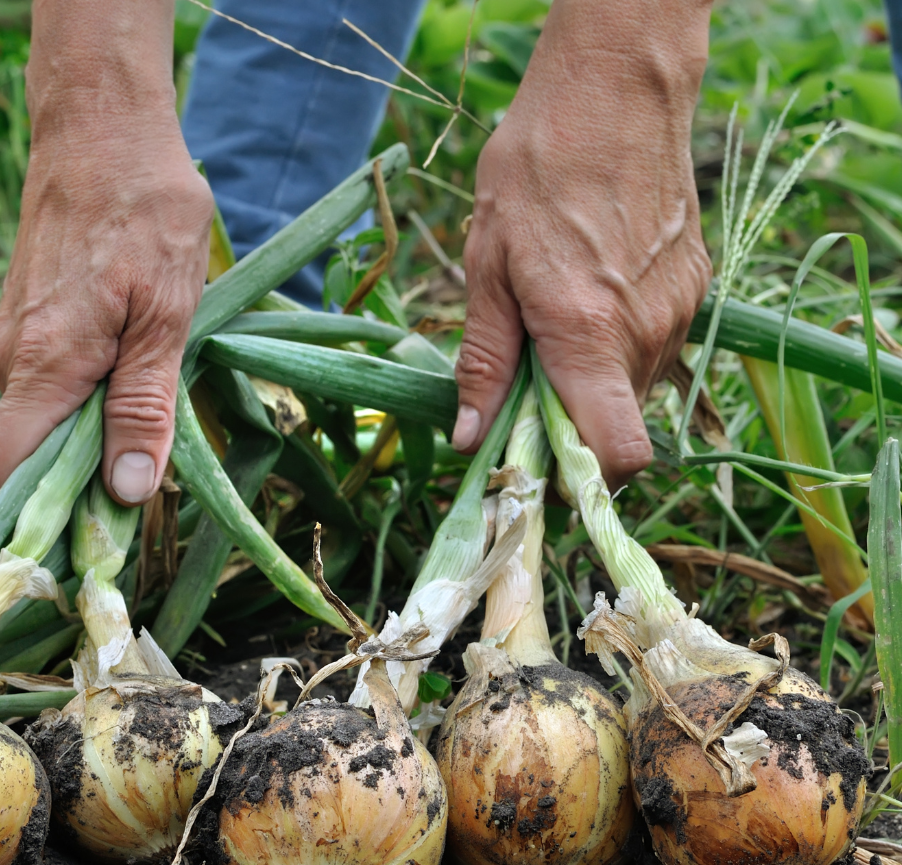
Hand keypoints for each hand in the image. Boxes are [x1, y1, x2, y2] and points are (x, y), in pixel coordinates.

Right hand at [0, 0, 212, 505]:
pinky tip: (130, 366)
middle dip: (85, 474)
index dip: (45, 511)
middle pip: (29, 458)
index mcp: (42, 367)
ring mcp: (13, 341)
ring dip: (94, 430)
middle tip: (152, 459)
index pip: (1, 474)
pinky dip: (87, 397)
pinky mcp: (26, 326)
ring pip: (44, 422)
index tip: (103, 522)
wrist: (102, 127)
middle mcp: (11, 361)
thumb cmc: (145, 215)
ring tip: (149, 397)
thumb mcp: (167, 319)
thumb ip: (143, 408)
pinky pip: (49, 388)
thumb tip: (127, 494)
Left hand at [453, 0, 713, 489]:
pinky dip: (618, 348)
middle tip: (525, 387)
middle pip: (618, 426)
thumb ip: (484, 360)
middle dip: (571, 427)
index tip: (541, 467)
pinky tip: (589, 298)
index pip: (616, 453)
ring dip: (593, 384)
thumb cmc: (537, 167)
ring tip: (554, 329)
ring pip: (635, 389)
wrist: (616, 84)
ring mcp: (679, 309)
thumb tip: (470, 439)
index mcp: (587, 332)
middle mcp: (645, 331)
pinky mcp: (695, 287)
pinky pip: (653, 348)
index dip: (582, 478)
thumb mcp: (487, 265)